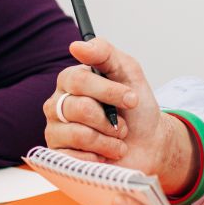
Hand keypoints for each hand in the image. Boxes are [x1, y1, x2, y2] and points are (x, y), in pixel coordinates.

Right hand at [44, 37, 195, 194]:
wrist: (148, 144)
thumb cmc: (136, 109)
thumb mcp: (128, 72)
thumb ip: (104, 53)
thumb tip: (76, 46)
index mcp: (70, 81)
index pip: (78, 80)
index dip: (108, 91)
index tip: (132, 99)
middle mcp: (58, 104)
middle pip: (79, 108)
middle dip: (110, 120)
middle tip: (122, 125)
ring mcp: (55, 131)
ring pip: (79, 134)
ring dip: (109, 140)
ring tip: (117, 142)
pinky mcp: (58, 157)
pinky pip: (74, 158)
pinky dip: (98, 157)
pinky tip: (103, 155)